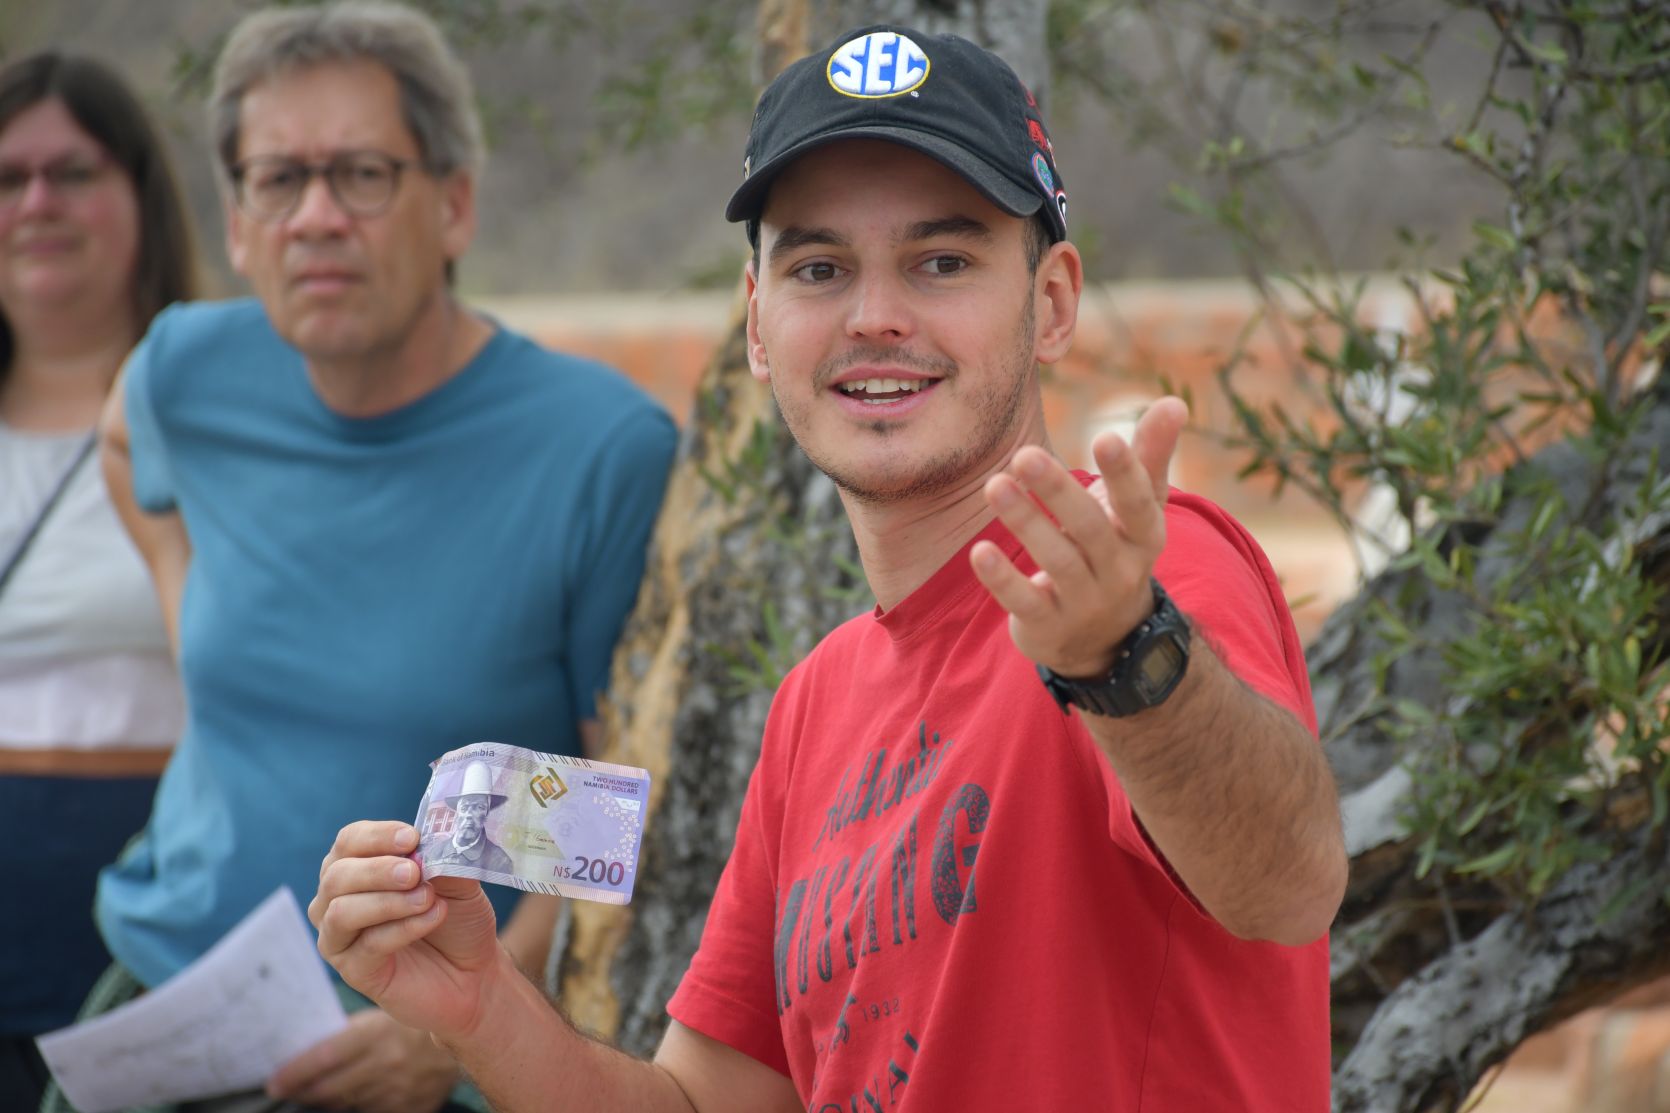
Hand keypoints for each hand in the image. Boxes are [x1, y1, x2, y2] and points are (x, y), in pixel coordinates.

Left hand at [267, 1008, 457, 1112]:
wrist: (464, 1031)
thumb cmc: (409, 1020)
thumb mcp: (378, 1017)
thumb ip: (347, 1037)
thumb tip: (305, 1058)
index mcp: (376, 1035)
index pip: (323, 1060)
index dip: (294, 1074)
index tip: (274, 1083)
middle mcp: (386, 1064)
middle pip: (330, 1089)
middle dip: (304, 1092)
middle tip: (286, 1092)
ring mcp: (399, 1089)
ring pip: (348, 1103)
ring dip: (328, 1100)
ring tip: (314, 1094)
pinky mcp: (410, 1106)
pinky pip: (372, 1110)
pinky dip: (356, 1104)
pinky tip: (348, 1098)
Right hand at [310, 820, 503, 1042]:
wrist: (474, 973)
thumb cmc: (458, 920)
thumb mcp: (458, 881)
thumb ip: (443, 858)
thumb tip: (434, 838)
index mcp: (357, 866)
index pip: (349, 841)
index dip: (377, 837)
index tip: (412, 838)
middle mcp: (336, 899)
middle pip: (336, 875)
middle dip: (377, 870)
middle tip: (414, 872)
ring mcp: (340, 937)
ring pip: (341, 912)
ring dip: (387, 901)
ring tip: (428, 898)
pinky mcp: (354, 971)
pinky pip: (367, 945)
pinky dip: (403, 929)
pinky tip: (433, 917)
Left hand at [971, 397, 1187, 677]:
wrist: (1106, 639)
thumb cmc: (1117, 548)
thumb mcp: (1139, 508)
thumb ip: (1151, 456)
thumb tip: (1175, 402)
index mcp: (1144, 535)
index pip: (1138, 502)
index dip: (1124, 472)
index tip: (1105, 436)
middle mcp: (1119, 569)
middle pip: (1090, 528)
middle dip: (1057, 491)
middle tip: (1023, 454)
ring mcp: (1084, 600)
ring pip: (1057, 560)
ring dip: (1025, 522)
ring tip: (994, 485)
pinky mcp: (1047, 623)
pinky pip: (1025, 601)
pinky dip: (1002, 578)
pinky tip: (979, 551)